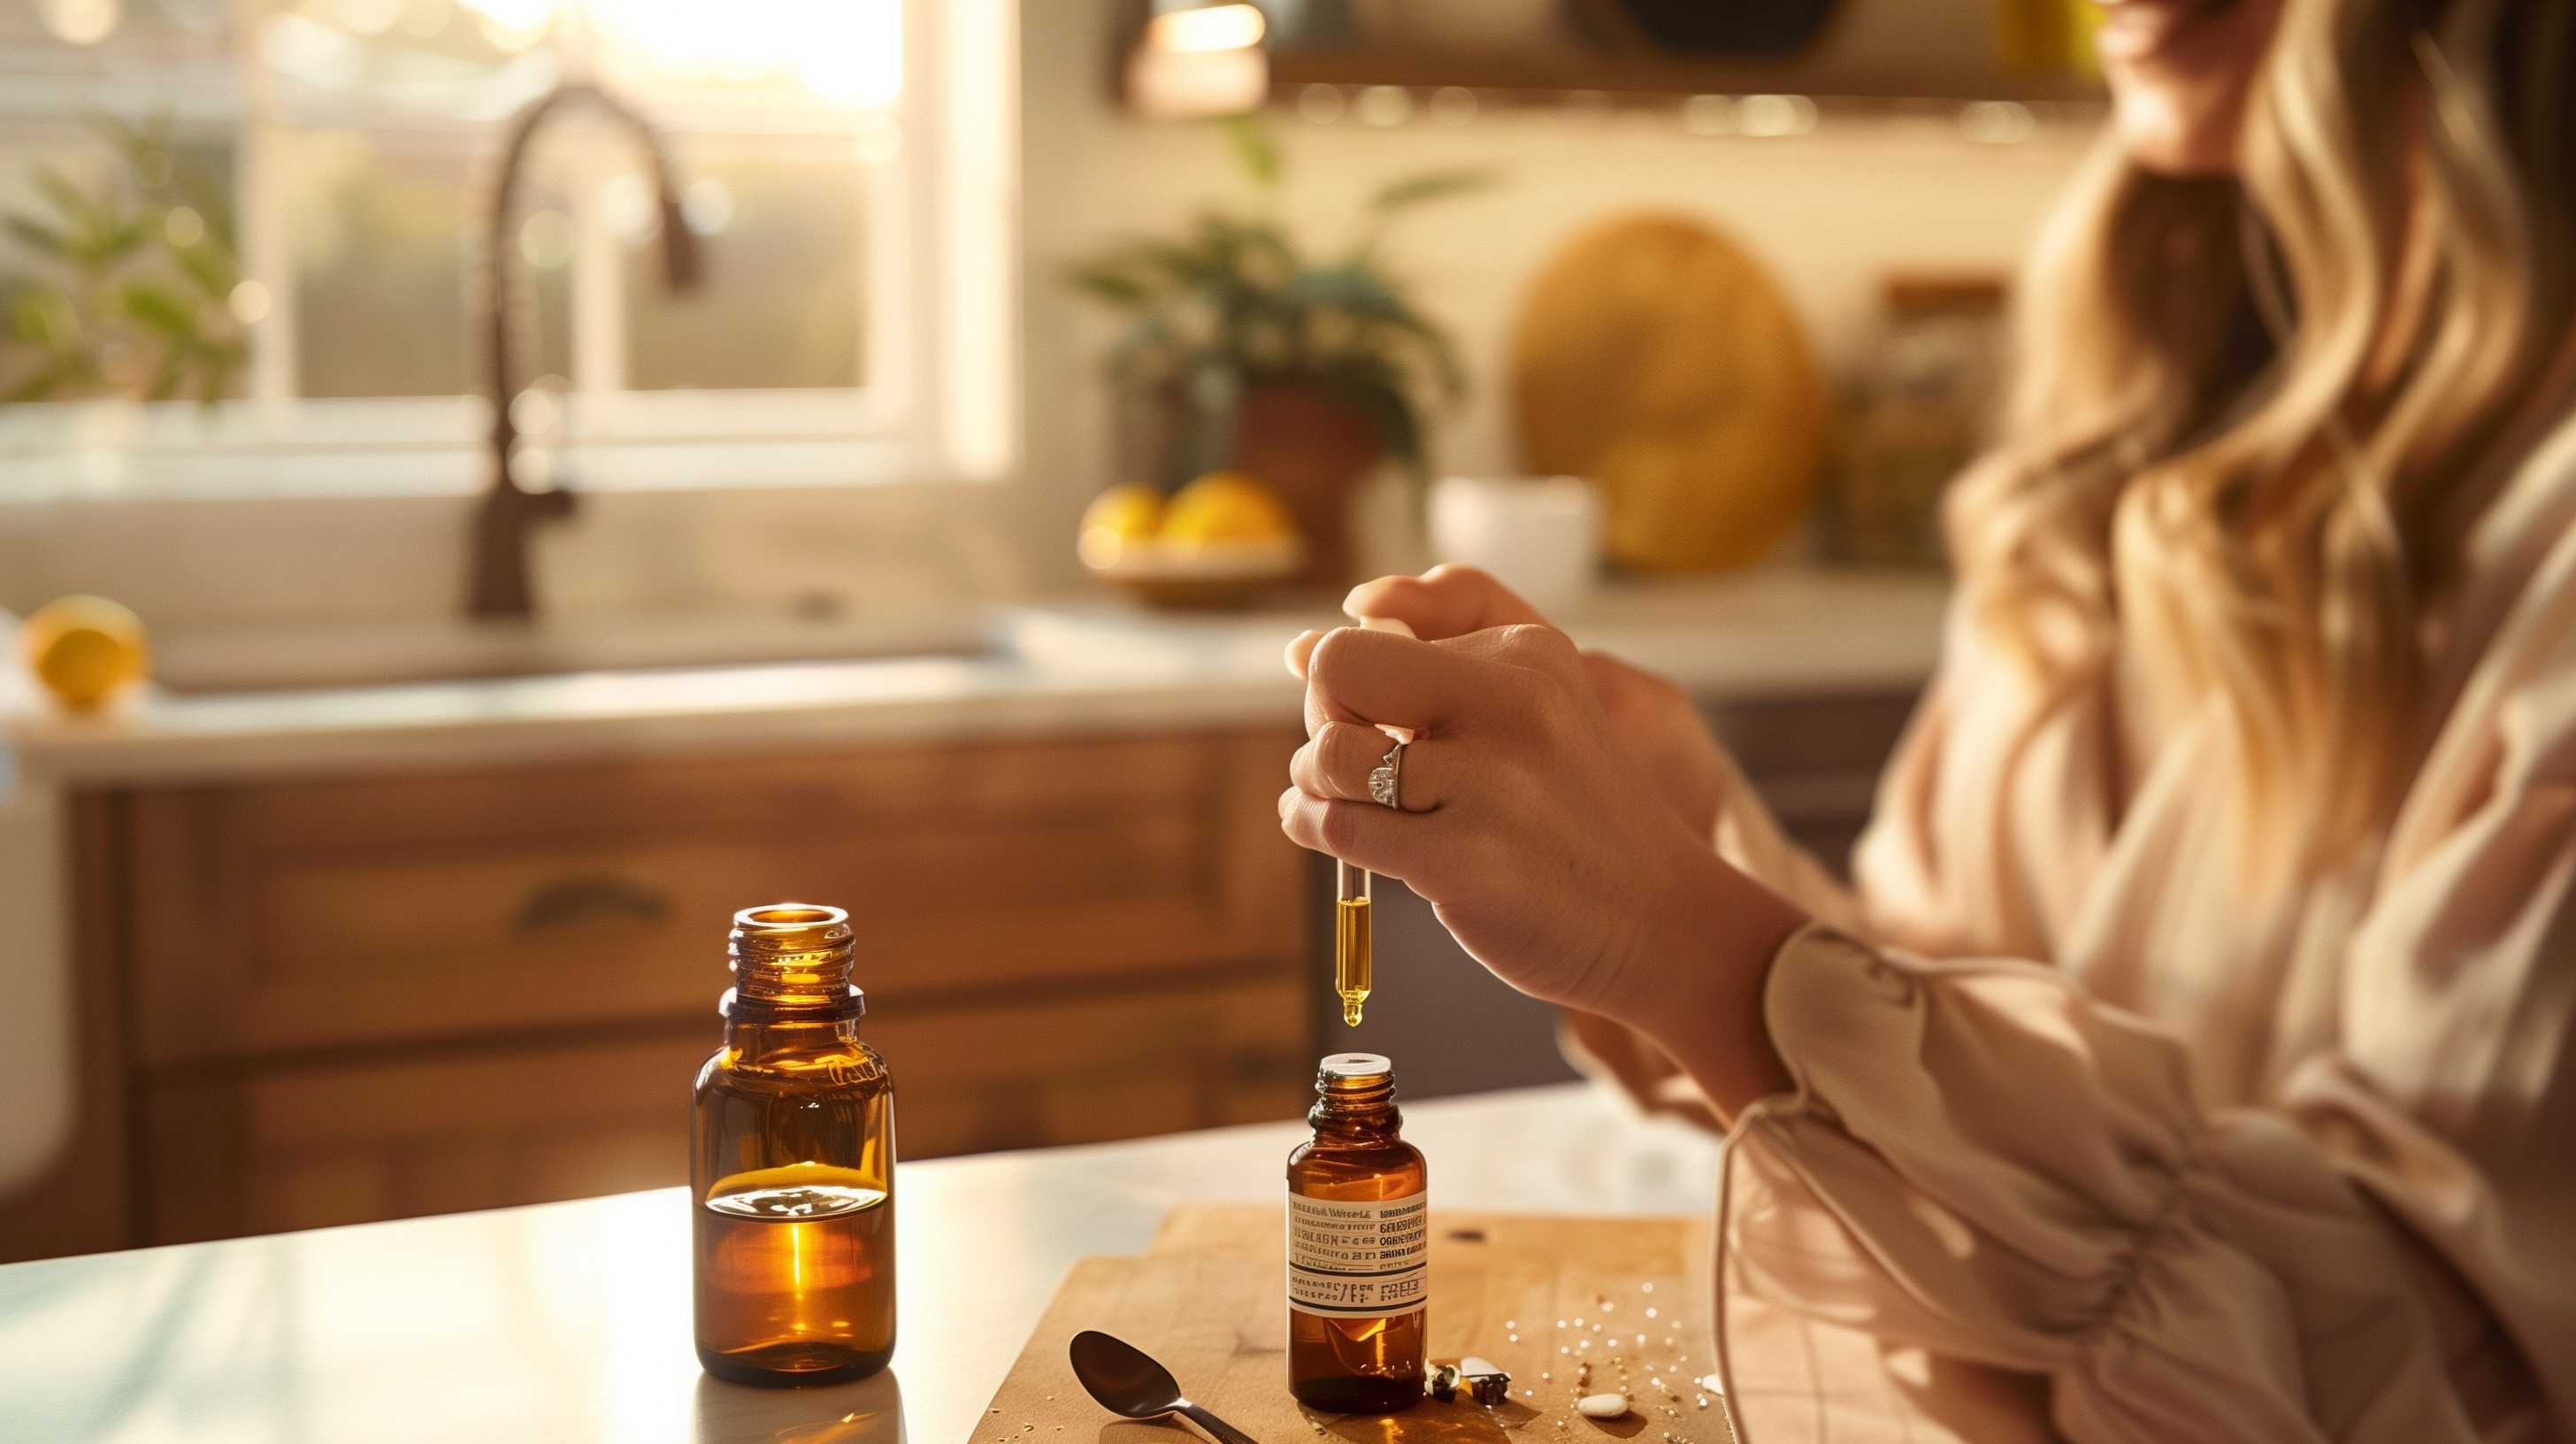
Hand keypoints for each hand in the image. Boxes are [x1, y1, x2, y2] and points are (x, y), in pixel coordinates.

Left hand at [1279, 567, 1805, 1107]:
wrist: (1658, 919)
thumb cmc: (1571, 812)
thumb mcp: (1536, 705)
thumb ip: (1435, 661)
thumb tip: (1298, 652)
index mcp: (1526, 653)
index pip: (1374, 630)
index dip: (1350, 677)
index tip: (1372, 716)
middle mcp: (1511, 703)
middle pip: (1339, 667)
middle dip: (1323, 713)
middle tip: (1353, 760)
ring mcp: (1489, 783)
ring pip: (1328, 753)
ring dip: (1315, 783)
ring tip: (1346, 803)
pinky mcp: (1464, 859)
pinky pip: (1338, 825)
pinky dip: (1315, 828)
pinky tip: (1335, 835)